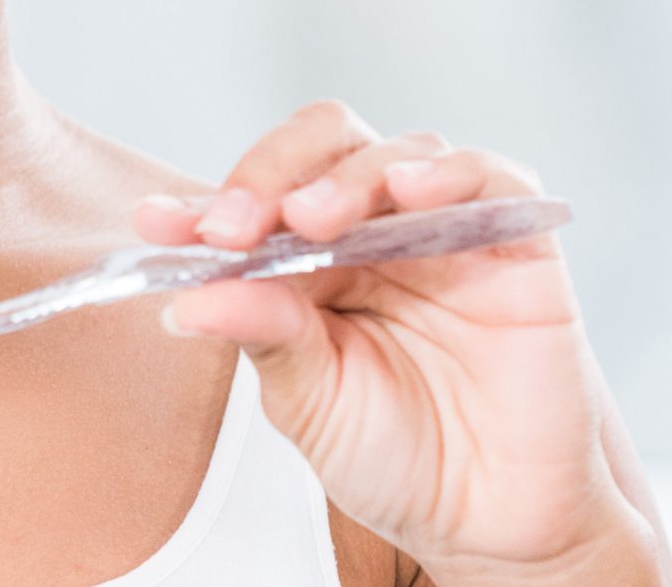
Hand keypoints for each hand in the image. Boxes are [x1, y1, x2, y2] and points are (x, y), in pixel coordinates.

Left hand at [135, 101, 665, 583]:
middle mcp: (371, 230)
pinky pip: (490, 176)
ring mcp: (441, 229)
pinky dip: (450, 172)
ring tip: (309, 219)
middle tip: (234, 227)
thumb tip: (188, 300)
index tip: (156, 225)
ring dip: (342, 177)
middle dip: (266, 174)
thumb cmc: (398, 459)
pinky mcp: (516, 240)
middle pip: (317, 148)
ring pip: (392, 153)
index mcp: (308, 260)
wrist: (495, 522)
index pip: (252, 204)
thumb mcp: (311, 404)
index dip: (201, 206)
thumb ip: (264, 338)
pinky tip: (410, 190)